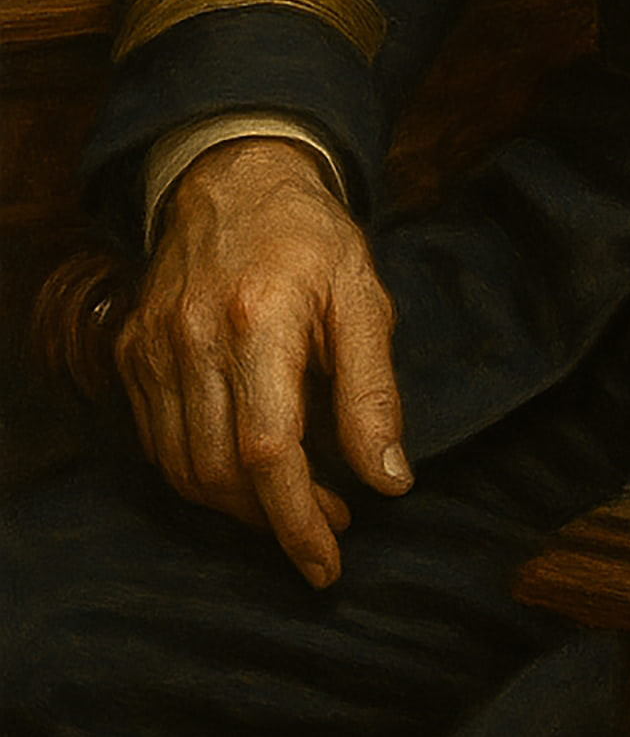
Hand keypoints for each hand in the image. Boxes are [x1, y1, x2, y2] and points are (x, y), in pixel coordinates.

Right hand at [115, 135, 409, 586]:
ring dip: (237, 507)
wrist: (235, 175)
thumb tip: (389, 480)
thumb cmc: (310, 236)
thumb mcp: (363, 296)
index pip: (268, 451)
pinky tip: (246, 470)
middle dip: (275, 519)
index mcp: (262, 320)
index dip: (297, 519)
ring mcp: (154, 347)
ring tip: (295, 503)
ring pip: (182, 468)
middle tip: (330, 523)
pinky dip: (201, 474)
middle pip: (219, 472)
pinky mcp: (133, 352)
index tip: (328, 561)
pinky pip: (159, 442)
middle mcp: (195, 338)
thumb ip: (373, 391)